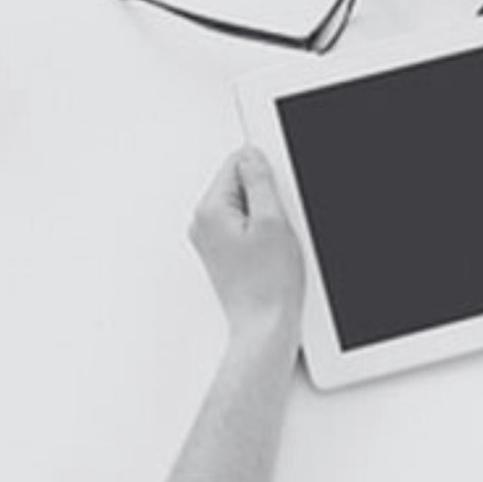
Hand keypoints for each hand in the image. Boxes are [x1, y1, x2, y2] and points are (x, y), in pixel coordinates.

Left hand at [189, 147, 306, 349]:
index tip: (277, 192)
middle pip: (239, 184)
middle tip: (278, 224)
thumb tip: (251, 155)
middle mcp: (204, 224)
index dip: (265, 173)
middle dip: (265, 197)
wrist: (265, 326)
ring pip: (244, 206)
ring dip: (265, 217)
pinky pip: (245, 226)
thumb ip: (259, 181)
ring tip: (275, 243)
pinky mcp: (224, 253)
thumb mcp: (272, 221)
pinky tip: (272, 252)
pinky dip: (262, 232)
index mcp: (210, 211)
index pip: (236, 163)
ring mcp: (212, 240)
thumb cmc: (267, 286)